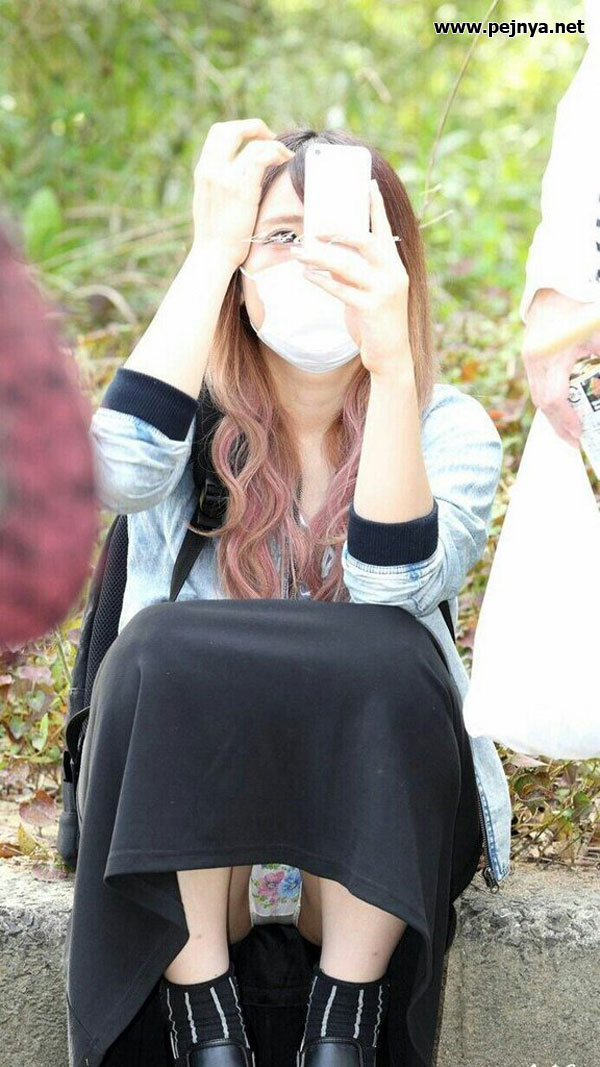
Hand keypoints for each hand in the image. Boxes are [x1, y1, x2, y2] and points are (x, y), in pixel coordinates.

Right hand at [192, 118, 293, 268]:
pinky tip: (285, 161)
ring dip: (272, 142)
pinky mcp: (241, 188)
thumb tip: (238, 176)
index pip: (217, 133)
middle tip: (271, 138)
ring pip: (250, 140)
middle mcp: (210, 170)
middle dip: (253, 127)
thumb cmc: (216, 236)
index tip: (256, 140)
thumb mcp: (211, 203)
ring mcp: (224, 178)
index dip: (239, 130)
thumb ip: (220, 184)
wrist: (213, 255)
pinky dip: (277, 153)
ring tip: (284, 155)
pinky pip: (261, 156)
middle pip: (229, 128)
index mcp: (203, 171)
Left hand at [289, 179, 411, 378]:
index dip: (377, 206)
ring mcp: (384, 290)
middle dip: (341, 231)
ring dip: (320, 258)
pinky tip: (306, 275)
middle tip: (316, 228)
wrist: (391, 355)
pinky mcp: (373, 308)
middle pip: (368, 241)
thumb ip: (355, 272)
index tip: (367, 183)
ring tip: (299, 253)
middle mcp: (393, 273)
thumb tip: (329, 256)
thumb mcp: (370, 291)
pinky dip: (322, 281)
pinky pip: (342, 290)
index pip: (386, 229)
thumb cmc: (377, 321)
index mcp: (394, 265)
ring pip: (349, 266)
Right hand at [521, 287, 599, 445]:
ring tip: (569, 429)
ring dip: (553, 415)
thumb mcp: (597, 335)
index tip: (579, 434)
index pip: (554, 399)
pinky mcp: (530, 356)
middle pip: (542, 403)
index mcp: (552, 356)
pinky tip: (562, 407)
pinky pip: (537, 385)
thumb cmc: (580, 308)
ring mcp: (530, 358)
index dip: (566, 420)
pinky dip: (549, 400)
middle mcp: (536, 360)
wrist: (555, 287)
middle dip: (559, 425)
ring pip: (537, 396)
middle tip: (576, 440)